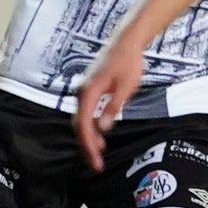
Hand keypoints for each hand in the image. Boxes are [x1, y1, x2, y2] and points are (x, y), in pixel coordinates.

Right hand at [69, 36, 148, 170]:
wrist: (126, 42)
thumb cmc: (129, 62)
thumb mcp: (127, 86)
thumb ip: (114, 107)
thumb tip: (104, 129)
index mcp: (89, 92)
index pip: (83, 125)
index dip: (88, 145)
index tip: (96, 161)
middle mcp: (81, 93)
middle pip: (79, 125)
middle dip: (87, 146)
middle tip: (96, 165)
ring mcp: (84, 91)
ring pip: (81, 120)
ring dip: (88, 138)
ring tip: (98, 154)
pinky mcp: (90, 90)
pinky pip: (86, 113)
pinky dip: (90, 127)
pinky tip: (100, 136)